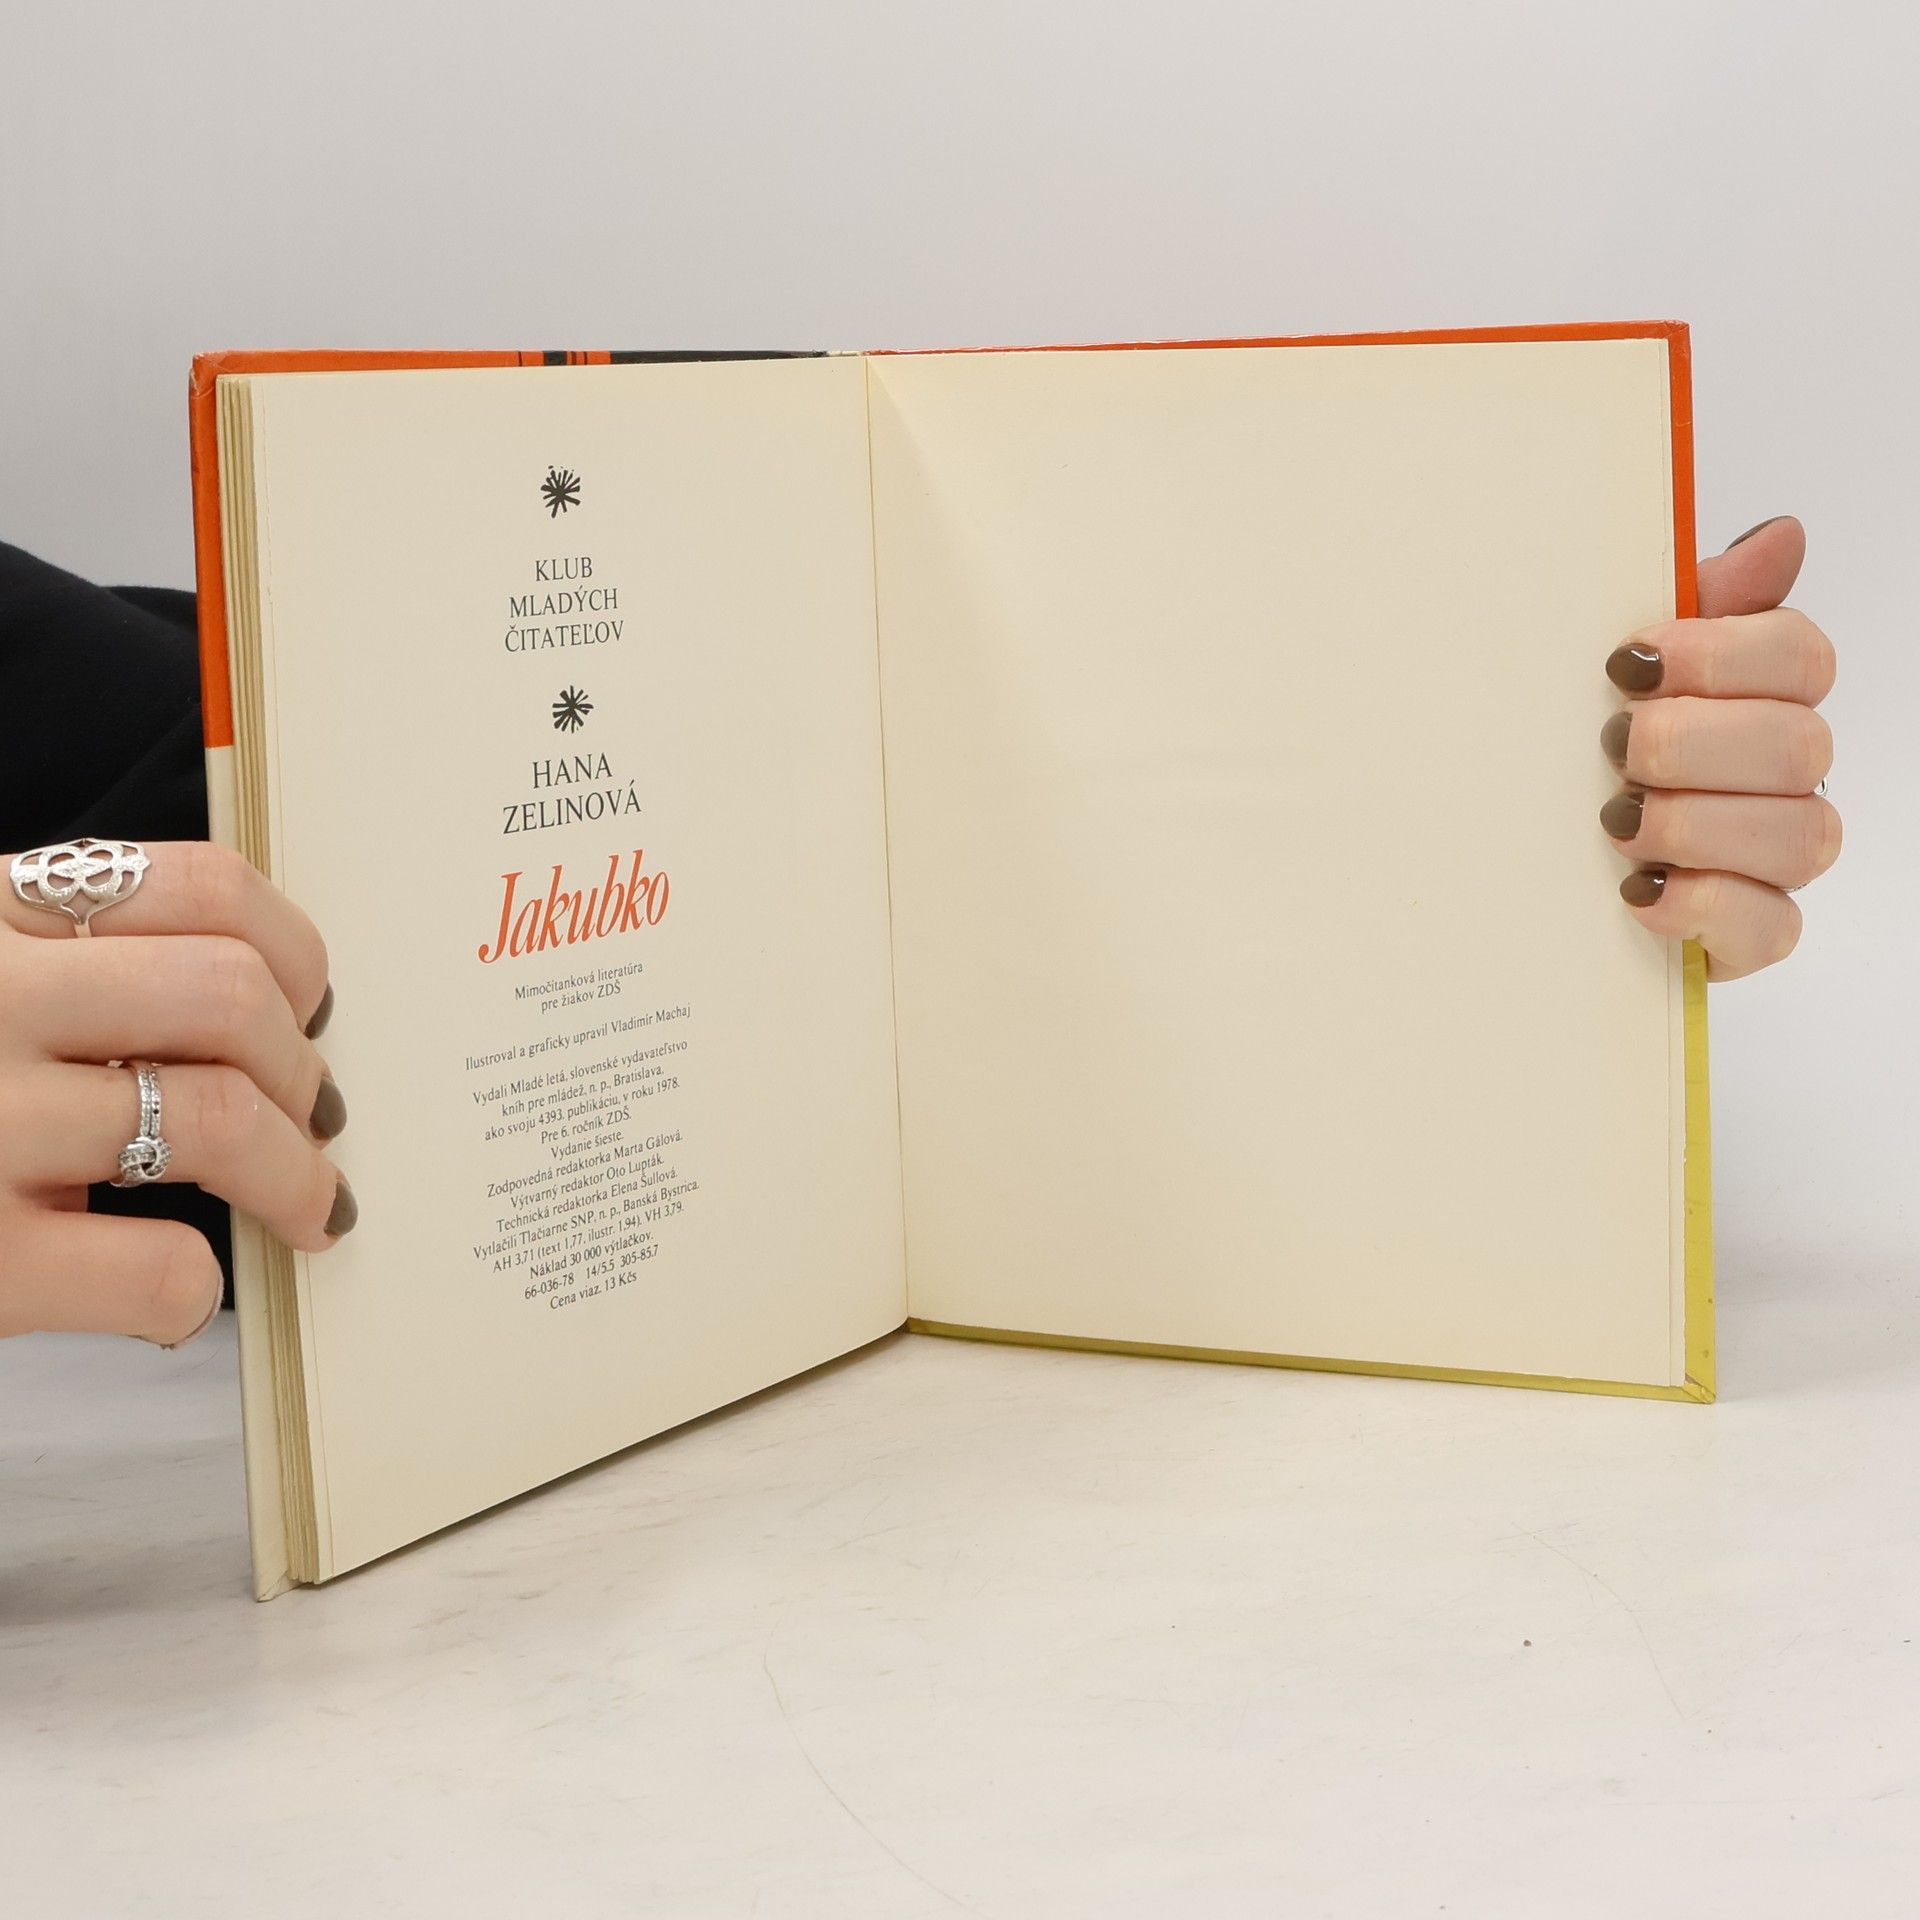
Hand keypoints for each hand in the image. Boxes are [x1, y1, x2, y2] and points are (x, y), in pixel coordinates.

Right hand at [0, 841, 351, 1344]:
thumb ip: (63, 967)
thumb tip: (265, 1007)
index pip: (200, 886)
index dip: (294, 952)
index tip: (309, 1008)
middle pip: (230, 997)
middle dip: (303, 1070)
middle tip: (314, 1120)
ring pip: (219, 1120)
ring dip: (297, 1176)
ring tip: (307, 1206)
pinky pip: (157, 1267)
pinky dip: (196, 1288)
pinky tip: (172, 1291)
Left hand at [1601, 515, 1839, 979]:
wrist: (1524, 866)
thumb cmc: (1574, 753)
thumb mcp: (1611, 672)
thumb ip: (1691, 604)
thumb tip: (1779, 539)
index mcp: (1755, 696)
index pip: (1799, 655)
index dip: (1723, 653)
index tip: (1632, 661)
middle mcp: (1778, 775)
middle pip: (1800, 744)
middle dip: (1695, 741)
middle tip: (1614, 745)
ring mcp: (1770, 857)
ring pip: (1802, 835)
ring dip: (1697, 823)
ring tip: (1616, 821)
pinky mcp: (1747, 932)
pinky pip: (1771, 925)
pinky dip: (1701, 905)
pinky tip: (1639, 890)